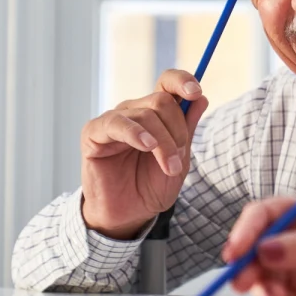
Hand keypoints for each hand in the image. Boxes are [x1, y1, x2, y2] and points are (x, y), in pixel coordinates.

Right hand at [80, 69, 207, 238]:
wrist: (129, 214)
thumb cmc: (152, 185)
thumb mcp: (179, 158)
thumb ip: (187, 128)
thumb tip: (201, 97)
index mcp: (155, 113)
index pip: (167, 82)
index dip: (183, 80)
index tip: (196, 92)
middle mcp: (134, 111)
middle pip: (161, 101)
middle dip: (177, 130)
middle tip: (178, 160)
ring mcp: (113, 121)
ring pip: (144, 114)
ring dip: (163, 142)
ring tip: (170, 167)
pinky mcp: (93, 134)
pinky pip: (115, 124)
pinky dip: (135, 133)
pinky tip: (146, 146)